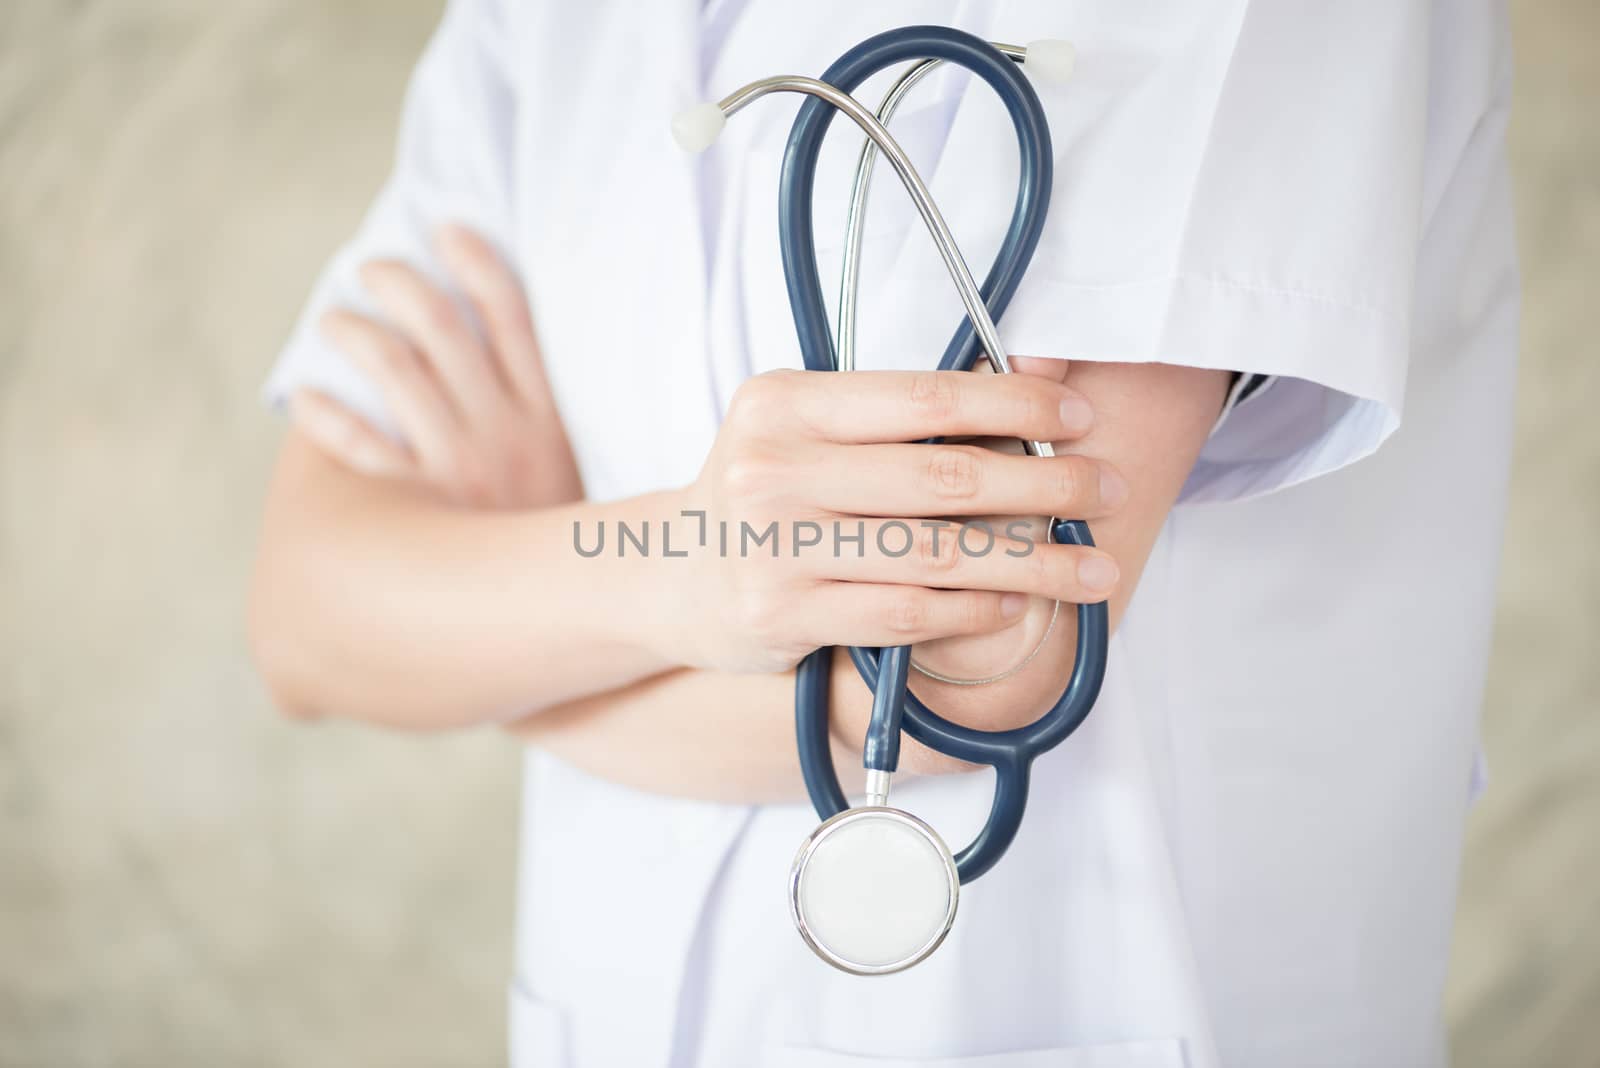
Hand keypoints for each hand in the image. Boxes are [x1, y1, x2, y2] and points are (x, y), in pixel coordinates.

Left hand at [289, 224, 582, 509]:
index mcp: (549, 415)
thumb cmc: (552, 536)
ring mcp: (464, 470)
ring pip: (400, 374)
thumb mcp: (570, 468)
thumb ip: (541, 413)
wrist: (561, 616)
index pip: (515, 318)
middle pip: (447, 332)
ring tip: (335, 322)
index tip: (449, 229)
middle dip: (403, 286)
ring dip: (358, 335)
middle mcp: (507, 432)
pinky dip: (328, 417)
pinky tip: (306, 399)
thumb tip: (493, 344)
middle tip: (374, 270)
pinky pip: (364, 449)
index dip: (479, 265)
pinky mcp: (424, 511)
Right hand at [662, 367, 1127, 673]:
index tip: (1079, 417)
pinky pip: (904, 613)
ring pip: (935, 554)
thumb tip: (1038, 376)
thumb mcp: (809, 430)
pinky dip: (971, 609)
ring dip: (1032, 563)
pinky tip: (1015, 604)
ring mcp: (775, 546)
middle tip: (1107, 492)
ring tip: (1093, 569)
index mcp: (786, 402)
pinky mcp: (783, 615)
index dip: (1015, 404)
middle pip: (942, 477)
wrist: (671, 576)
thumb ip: (903, 412)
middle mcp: (773, 469)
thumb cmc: (768, 494)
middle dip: (1044, 484)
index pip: (924, 397)